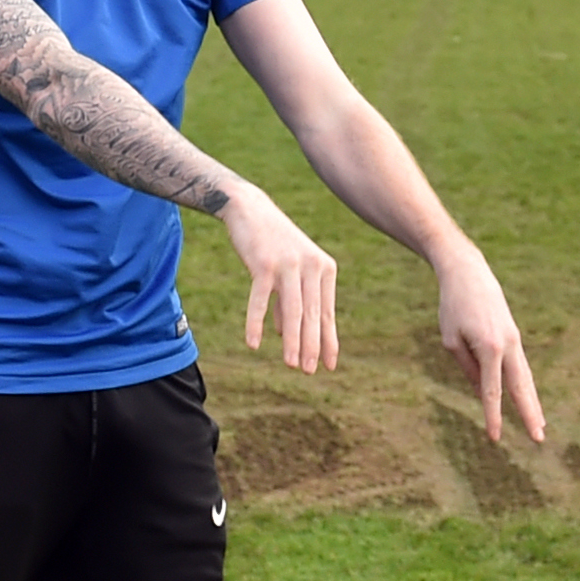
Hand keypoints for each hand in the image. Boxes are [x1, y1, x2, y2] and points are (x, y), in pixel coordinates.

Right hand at [219, 192, 339, 373]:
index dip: (328, 340)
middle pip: (312, 314)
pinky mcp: (264, 263)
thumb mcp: (289, 272)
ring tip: (291, 365)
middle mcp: (311, 265)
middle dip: (312, 346)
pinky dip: (256, 322)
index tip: (330, 365)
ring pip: (293, 310)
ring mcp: (288, 264)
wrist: (249, 209)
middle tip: (310, 371)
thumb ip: (290, 301)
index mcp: (325, 268)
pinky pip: (260, 299)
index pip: (326, 312)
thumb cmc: (272, 244)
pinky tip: (253, 344)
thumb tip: (287, 334)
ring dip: (292, 340)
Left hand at [433, 256, 546, 442]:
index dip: (493, 416)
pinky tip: (527, 398)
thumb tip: (482, 392)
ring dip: (532, 402)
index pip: (492, 391)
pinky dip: (525, 385)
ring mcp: (514, 339)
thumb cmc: (453, 306)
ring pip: (526, 377)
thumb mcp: (451, 340)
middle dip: (529, 414)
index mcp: (489, 348)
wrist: (468, 273)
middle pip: (521, 387)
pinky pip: (521, 365)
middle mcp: (508, 345)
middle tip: (539, 439)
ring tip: (539, 425)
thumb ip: (468, 368)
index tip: (495, 438)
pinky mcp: (514, 335)